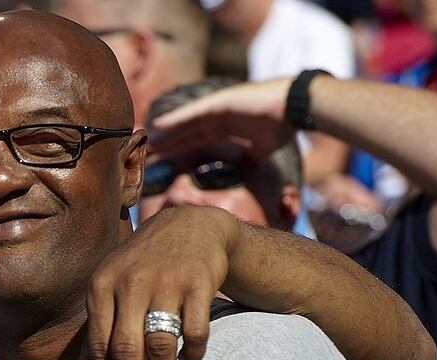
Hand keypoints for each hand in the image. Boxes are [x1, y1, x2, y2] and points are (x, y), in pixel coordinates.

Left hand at [75, 206, 236, 359]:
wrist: (189, 227)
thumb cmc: (141, 269)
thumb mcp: (109, 291)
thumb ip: (95, 334)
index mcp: (101, 286)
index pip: (98, 345)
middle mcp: (130, 282)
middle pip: (127, 350)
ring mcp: (166, 281)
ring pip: (161, 345)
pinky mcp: (199, 283)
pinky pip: (195, 333)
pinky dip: (193, 354)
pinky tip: (189, 358)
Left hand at [148, 78, 295, 163]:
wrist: (294, 109)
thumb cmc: (282, 127)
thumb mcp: (261, 152)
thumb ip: (250, 161)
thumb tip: (249, 178)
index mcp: (223, 129)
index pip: (193, 142)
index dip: (175, 151)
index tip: (159, 161)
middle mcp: (215, 119)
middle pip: (182, 134)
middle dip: (163, 144)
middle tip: (142, 154)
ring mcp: (214, 110)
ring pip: (183, 124)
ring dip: (164, 133)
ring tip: (143, 142)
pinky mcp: (217, 103)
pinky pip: (191, 113)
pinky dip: (174, 120)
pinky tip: (157, 126)